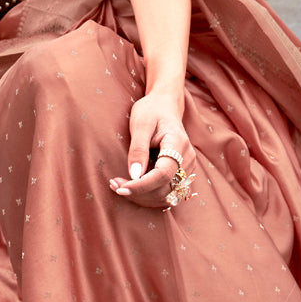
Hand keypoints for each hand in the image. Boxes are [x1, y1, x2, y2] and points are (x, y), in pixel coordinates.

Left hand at [108, 92, 194, 208]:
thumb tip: (134, 175)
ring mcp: (187, 168)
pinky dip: (147, 193)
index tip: (120, 187)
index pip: (163, 174)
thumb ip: (138, 149)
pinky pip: (165, 191)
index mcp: (178, 144)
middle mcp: (187, 159)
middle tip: (113, 184)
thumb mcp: (140, 124)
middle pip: (165, 189)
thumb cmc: (151, 111)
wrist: (165, 106)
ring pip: (166, 195)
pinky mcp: (181, 173)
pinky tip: (130, 185)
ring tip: (118, 185)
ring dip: (141, 196)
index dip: (142, 185)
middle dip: (138, 192)